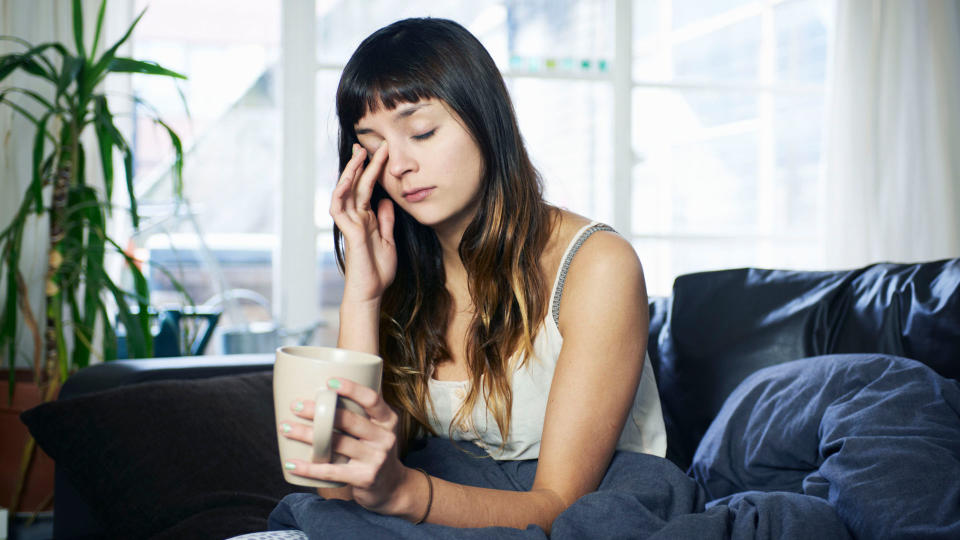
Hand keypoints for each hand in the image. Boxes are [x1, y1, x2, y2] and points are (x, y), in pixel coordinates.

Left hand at [279, 377, 412, 514]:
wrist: (392, 486)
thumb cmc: (375, 450)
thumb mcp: (378, 428)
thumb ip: (361, 411)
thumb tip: (328, 386)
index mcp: (388, 420)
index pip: (372, 399)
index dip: (351, 389)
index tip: (329, 382)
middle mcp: (385, 437)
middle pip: (348, 420)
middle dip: (318, 411)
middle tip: (295, 405)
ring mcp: (375, 459)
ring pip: (335, 443)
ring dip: (306, 435)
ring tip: (285, 428)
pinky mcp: (364, 478)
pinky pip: (330, 471)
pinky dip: (308, 468)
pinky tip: (291, 463)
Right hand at [331, 142, 396, 303]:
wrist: (371, 292)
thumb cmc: (378, 270)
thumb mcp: (388, 240)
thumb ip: (385, 220)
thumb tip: (386, 200)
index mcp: (366, 218)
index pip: (367, 189)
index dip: (372, 170)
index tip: (380, 152)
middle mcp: (356, 218)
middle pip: (356, 185)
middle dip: (361, 164)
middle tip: (367, 144)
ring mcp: (351, 224)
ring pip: (346, 192)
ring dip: (351, 173)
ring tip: (359, 154)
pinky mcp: (349, 233)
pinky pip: (340, 209)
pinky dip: (341, 193)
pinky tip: (347, 180)